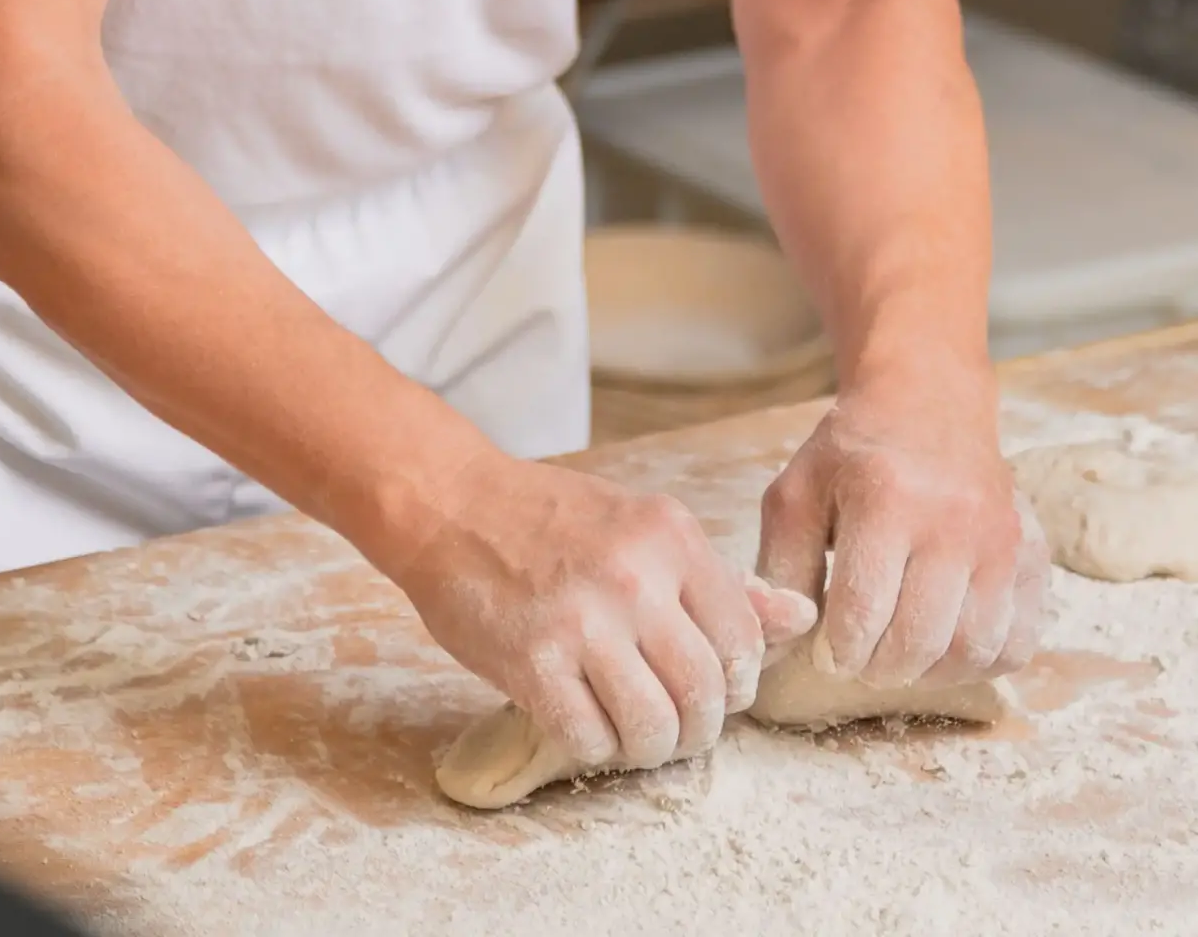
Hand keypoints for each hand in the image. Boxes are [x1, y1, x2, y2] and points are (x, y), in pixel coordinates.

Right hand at [390, 446, 816, 772]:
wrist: (450, 504)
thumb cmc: (550, 519)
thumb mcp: (642, 526)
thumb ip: (719, 581)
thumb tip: (802, 618)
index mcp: (669, 536)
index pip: (744, 641)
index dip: (735, 683)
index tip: (710, 688)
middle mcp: (633, 577)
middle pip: (704, 694)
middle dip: (697, 728)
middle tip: (674, 725)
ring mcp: (581, 622)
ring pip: (654, 728)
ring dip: (649, 748)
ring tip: (631, 731)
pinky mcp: (532, 663)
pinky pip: (591, 740)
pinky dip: (595, 747)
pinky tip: (581, 718)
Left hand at [756, 362, 1049, 689]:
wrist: (928, 403)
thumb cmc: (852, 455)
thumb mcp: (797, 493)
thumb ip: (782, 566)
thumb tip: (785, 638)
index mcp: (886, 498)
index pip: (863, 611)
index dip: (838, 651)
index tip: (826, 655)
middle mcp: (954, 520)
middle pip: (919, 639)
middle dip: (880, 667)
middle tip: (861, 662)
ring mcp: (1003, 541)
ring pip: (972, 651)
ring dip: (929, 673)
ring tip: (899, 658)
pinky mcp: (1034, 557)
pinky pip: (1017, 643)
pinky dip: (980, 665)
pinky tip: (945, 648)